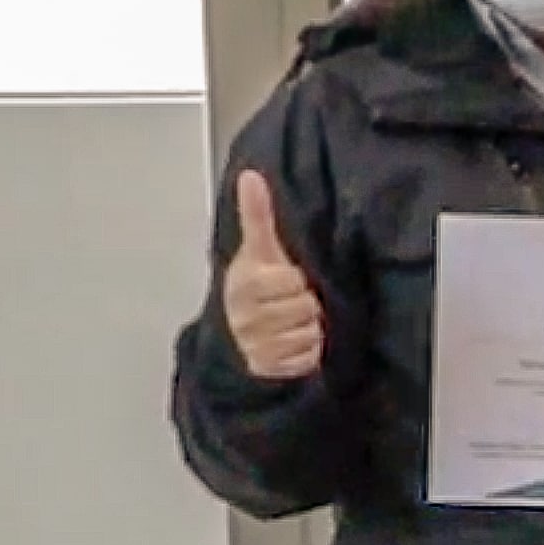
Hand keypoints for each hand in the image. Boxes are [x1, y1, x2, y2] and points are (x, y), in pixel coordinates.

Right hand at [221, 170, 325, 380]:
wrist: (233, 334)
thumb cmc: (253, 287)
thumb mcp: (257, 251)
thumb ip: (257, 214)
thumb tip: (251, 176)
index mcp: (245, 284)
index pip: (294, 281)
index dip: (295, 280)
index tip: (283, 280)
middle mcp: (246, 316)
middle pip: (307, 307)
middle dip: (304, 304)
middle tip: (287, 303)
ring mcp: (256, 345)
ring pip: (310, 332)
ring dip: (307, 328)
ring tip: (288, 322)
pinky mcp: (268, 368)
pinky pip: (308, 357)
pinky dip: (305, 352)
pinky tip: (289, 343)